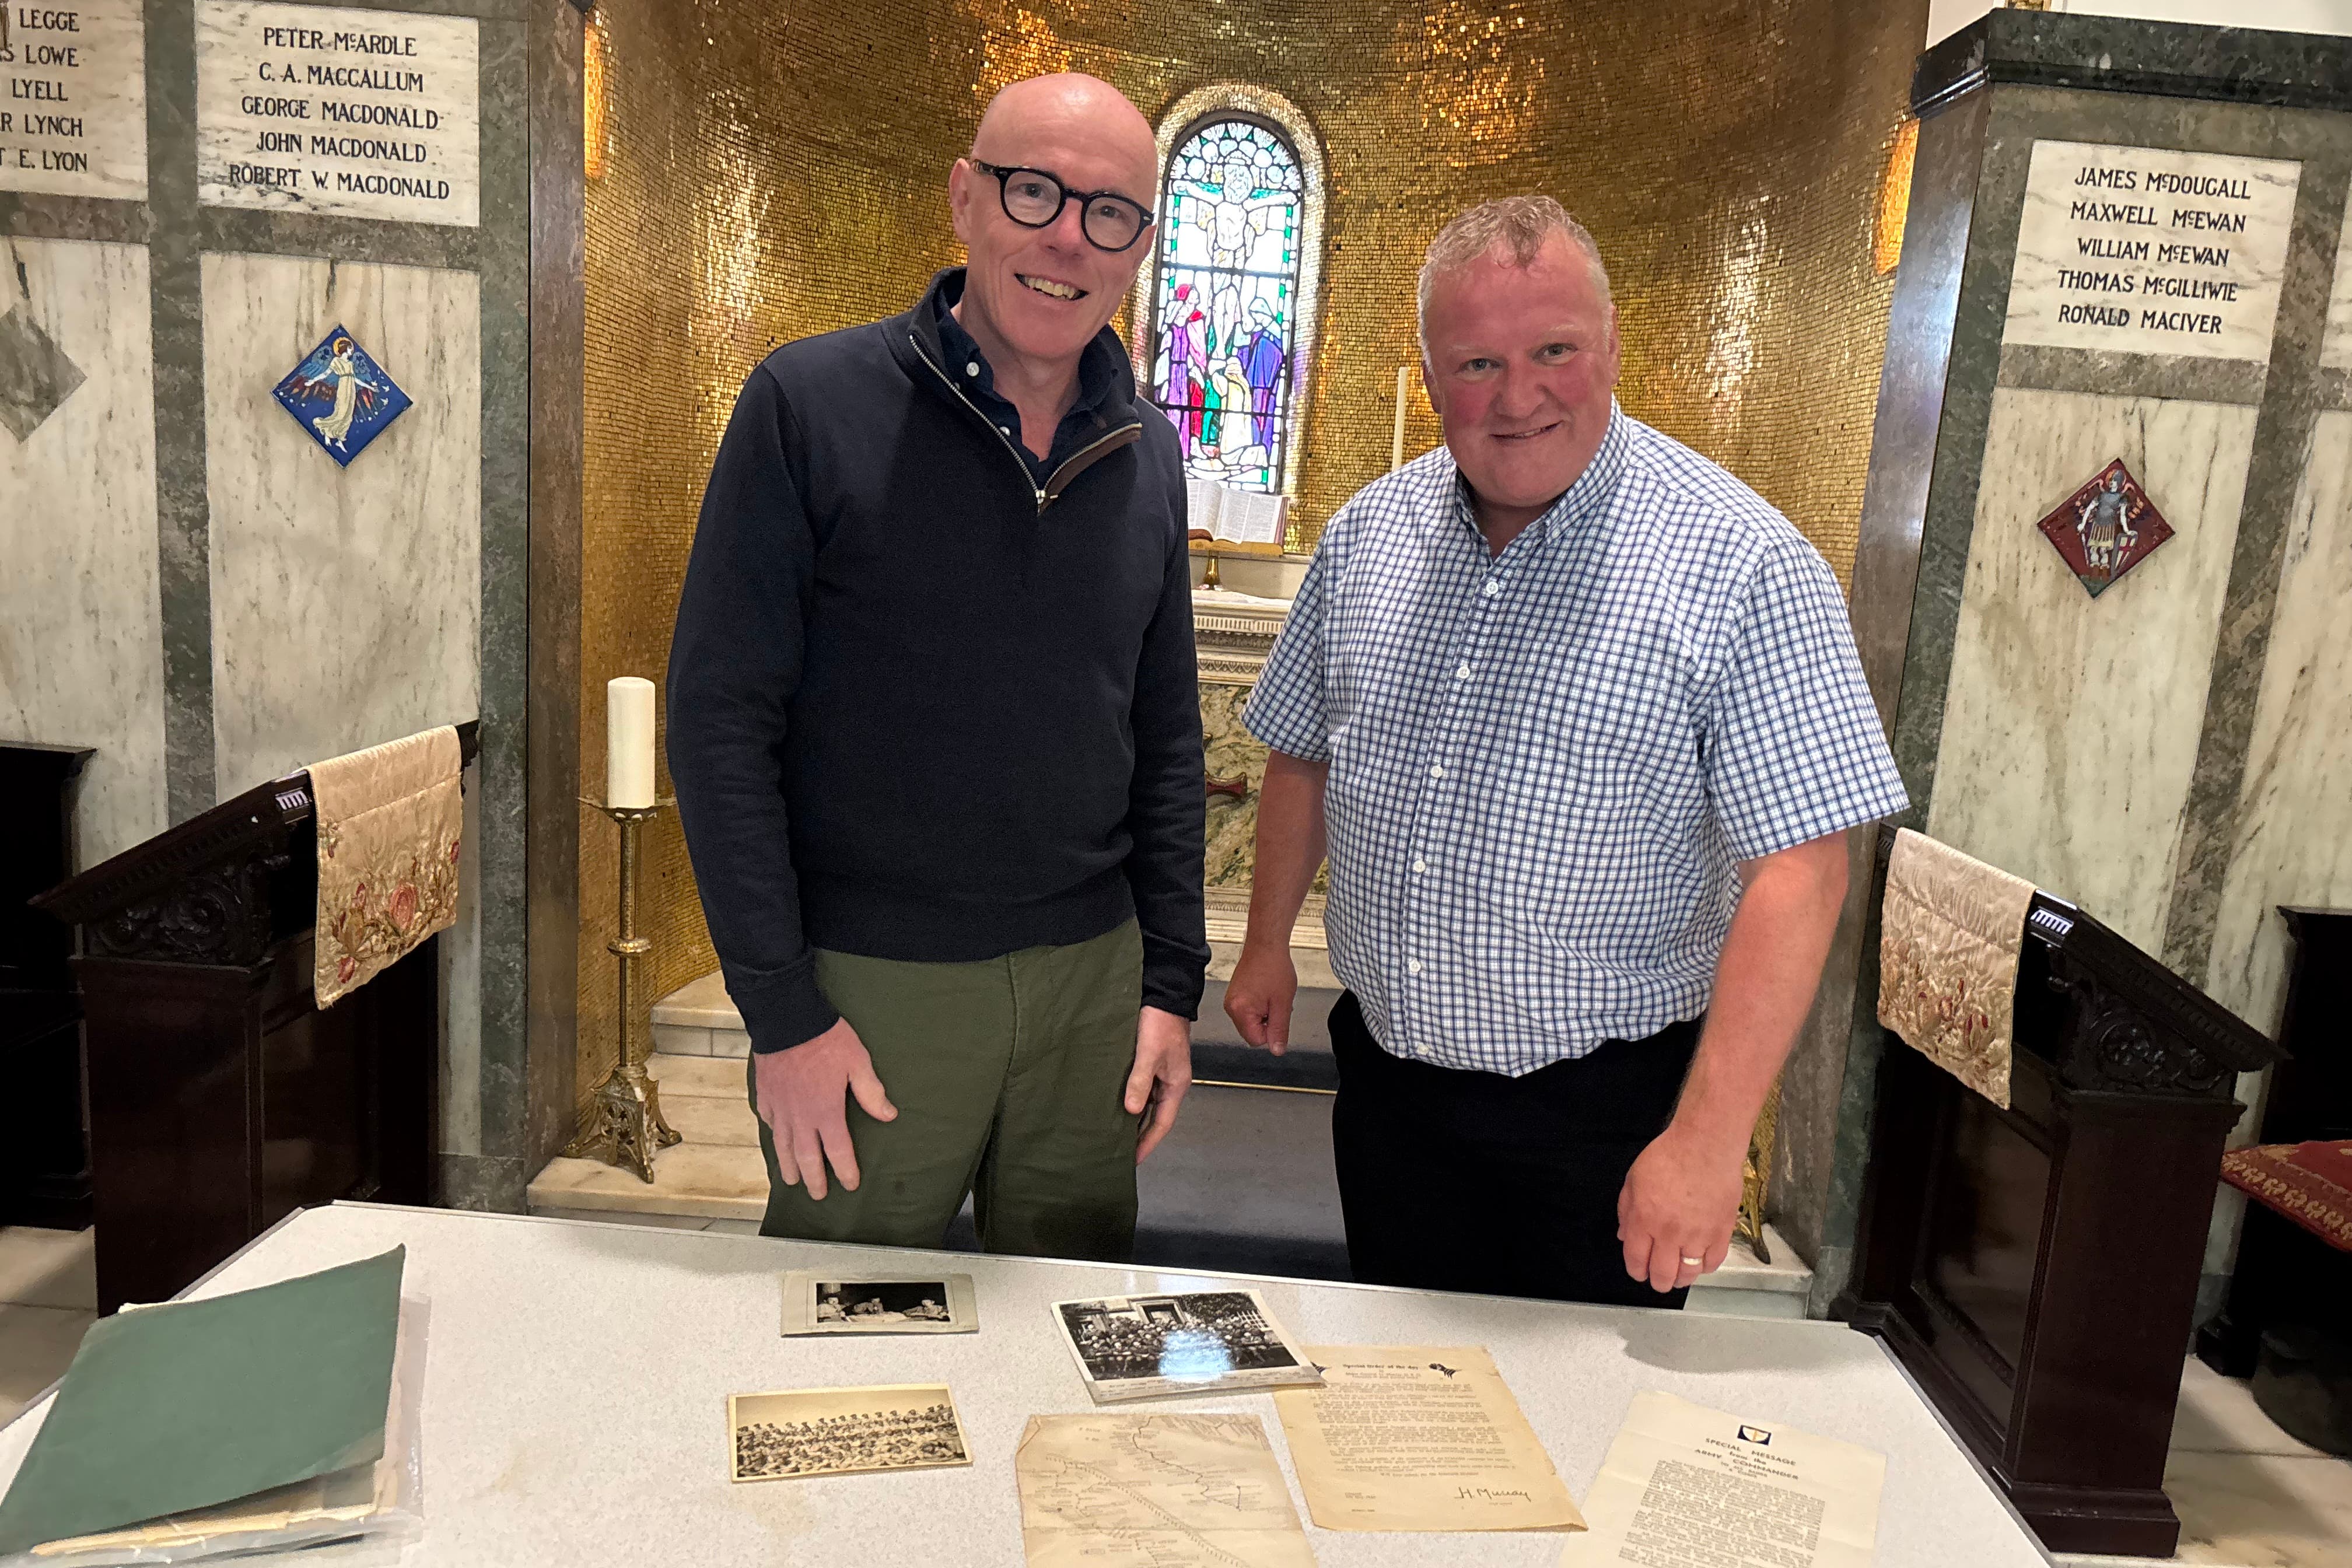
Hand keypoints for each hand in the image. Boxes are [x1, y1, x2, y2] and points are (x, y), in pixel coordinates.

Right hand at [752, 1017, 897, 1200]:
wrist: (786, 1020)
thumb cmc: (826, 1039)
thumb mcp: (857, 1062)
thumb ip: (871, 1092)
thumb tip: (888, 1115)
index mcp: (827, 1112)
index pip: (838, 1151)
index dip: (845, 1171)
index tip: (850, 1184)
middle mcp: (801, 1117)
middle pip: (807, 1157)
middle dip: (814, 1178)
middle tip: (818, 1195)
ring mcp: (780, 1108)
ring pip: (783, 1145)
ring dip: (789, 1165)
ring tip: (792, 1180)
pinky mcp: (766, 1095)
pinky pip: (769, 1121)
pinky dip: (774, 1134)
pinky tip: (776, 1138)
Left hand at [1125, 1006, 1191, 1164]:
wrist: (1163, 994)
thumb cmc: (1161, 1022)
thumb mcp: (1150, 1053)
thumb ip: (1140, 1081)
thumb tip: (1131, 1110)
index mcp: (1176, 1085)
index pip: (1162, 1124)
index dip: (1147, 1143)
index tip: (1134, 1160)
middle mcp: (1170, 1083)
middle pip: (1155, 1118)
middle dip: (1140, 1136)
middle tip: (1120, 1153)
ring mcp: (1160, 1074)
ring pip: (1146, 1104)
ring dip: (1133, 1119)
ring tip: (1114, 1134)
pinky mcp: (1150, 1064)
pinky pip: (1140, 1090)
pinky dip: (1130, 1101)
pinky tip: (1115, 1106)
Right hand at [1222, 942, 1297, 1054]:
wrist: (1266, 945)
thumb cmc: (1274, 967)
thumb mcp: (1283, 1004)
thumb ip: (1280, 1030)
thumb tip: (1277, 1049)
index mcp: (1241, 1011)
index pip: (1256, 1040)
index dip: (1271, 1031)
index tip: (1277, 1015)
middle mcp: (1231, 1007)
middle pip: (1251, 1032)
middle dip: (1267, 1022)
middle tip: (1275, 1003)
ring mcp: (1231, 1000)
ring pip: (1251, 1022)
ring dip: (1264, 1014)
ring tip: (1270, 995)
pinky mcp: (1234, 994)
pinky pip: (1248, 1011)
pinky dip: (1259, 1006)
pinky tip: (1265, 992)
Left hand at [1616, 1123, 1742, 1293]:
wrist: (1705, 1145)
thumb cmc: (1668, 1156)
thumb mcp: (1634, 1179)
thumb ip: (1626, 1210)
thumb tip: (1625, 1236)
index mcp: (1643, 1220)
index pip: (1636, 1260)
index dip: (1637, 1272)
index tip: (1640, 1273)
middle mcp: (1669, 1233)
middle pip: (1662, 1274)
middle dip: (1658, 1281)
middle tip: (1659, 1279)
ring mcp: (1697, 1236)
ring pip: (1688, 1274)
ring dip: (1681, 1279)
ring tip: (1679, 1275)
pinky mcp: (1721, 1233)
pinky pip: (1712, 1263)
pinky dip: (1704, 1267)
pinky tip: (1699, 1262)